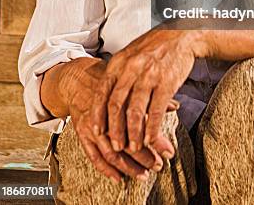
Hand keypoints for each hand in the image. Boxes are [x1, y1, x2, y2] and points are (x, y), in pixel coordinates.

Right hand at [61, 58, 180, 182]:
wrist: (78, 78)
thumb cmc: (108, 79)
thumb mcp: (131, 81)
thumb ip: (152, 96)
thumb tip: (175, 105)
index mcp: (122, 97)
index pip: (141, 123)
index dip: (155, 140)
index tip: (168, 152)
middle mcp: (106, 112)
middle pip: (127, 140)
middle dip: (144, 156)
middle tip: (158, 166)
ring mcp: (93, 124)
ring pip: (111, 151)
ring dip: (127, 166)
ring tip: (142, 174)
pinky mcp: (82, 131)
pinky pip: (93, 154)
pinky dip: (105, 168)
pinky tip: (118, 176)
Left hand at [90, 26, 200, 157]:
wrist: (181, 35)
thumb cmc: (155, 46)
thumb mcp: (131, 53)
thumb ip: (119, 73)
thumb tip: (106, 96)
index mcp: (119, 62)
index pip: (102, 93)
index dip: (98, 115)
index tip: (97, 131)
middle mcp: (132, 69)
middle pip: (117, 106)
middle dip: (114, 130)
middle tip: (115, 146)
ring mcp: (149, 76)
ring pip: (135, 112)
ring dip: (133, 134)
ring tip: (133, 147)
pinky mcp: (166, 83)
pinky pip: (156, 111)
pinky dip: (152, 129)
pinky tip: (151, 139)